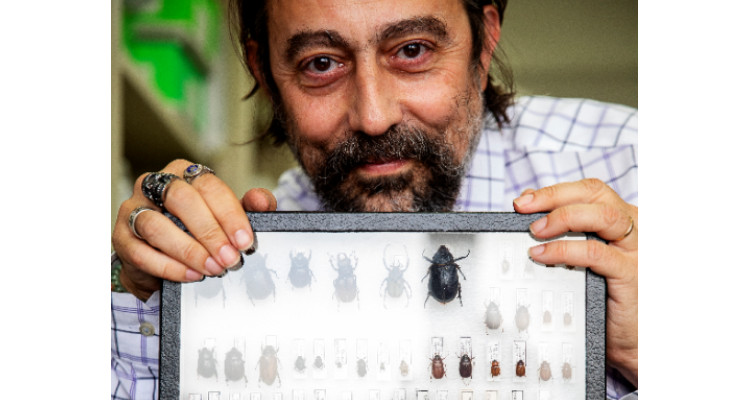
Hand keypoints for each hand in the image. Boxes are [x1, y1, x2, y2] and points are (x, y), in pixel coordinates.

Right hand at [112, 159, 276, 300]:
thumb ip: (249, 207)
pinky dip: (169, 266)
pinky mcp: (121, 237)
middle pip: (180, 199)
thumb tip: (263, 200)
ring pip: (156, 225)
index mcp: (183, 172)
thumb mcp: (228, 218)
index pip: (207, 184)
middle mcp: (153, 184)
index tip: (245, 240)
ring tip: (213, 268)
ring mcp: (133, 209)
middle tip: (230, 258)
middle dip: (209, 231)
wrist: (164, 260)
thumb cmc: (198, 231)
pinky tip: (191, 275)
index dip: (229, 213)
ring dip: (189, 250)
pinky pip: (141, 252)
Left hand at [513, 178, 637, 386]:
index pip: (591, 190)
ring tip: (534, 231)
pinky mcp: (630, 274)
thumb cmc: (607, 294)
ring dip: (562, 217)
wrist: (632, 338)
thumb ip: (565, 230)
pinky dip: (564, 250)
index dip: (555, 191)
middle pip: (597, 194)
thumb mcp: (585, 257)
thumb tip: (530, 202)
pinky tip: (542, 255)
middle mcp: (634, 229)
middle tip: (523, 208)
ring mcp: (636, 250)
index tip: (524, 200)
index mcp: (625, 219)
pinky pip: (595, 253)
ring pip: (603, 216)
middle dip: (555, 196)